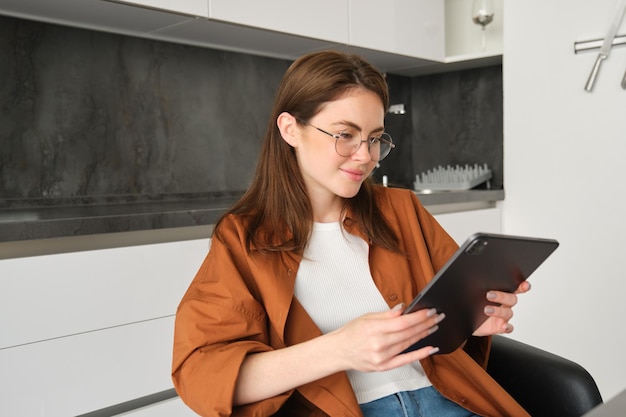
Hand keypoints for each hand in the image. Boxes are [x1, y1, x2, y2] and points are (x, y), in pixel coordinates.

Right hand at [328, 304, 444, 372]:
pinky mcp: (384, 366)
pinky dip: (420, 354)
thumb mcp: (367, 317)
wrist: (339, 351)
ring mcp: (382, 357)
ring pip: (408, 344)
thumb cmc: (351, 333)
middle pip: (408, 333)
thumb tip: (403, 308)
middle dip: (426, 323)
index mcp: (374, 328)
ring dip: (424, 334)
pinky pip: (405, 360)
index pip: (403, 322)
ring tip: (434, 326)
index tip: (430, 311)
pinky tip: (430, 348)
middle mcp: (379, 344)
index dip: (419, 316)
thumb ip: (387, 314)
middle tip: (438, 317)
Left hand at [473, 280, 530, 336]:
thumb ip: (474, 285)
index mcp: (500, 294)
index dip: (521, 287)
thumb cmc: (470, 304)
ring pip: (508, 313)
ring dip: (498, 311)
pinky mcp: (499, 327)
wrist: (465, 320)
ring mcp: (502, 317)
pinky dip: (507, 327)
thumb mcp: (470, 292)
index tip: (525, 285)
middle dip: (502, 296)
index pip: (513, 288)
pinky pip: (508, 328)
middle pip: (511, 299)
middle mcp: (504, 305)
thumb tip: (470, 278)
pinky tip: (503, 326)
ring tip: (486, 310)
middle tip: (489, 295)